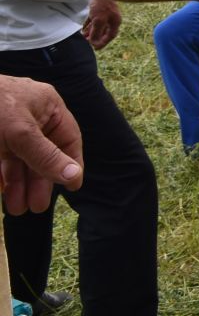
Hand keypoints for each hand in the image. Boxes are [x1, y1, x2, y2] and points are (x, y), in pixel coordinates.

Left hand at [0, 76, 82, 213]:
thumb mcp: (21, 133)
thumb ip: (46, 156)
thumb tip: (74, 176)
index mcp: (48, 107)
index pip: (67, 138)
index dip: (71, 163)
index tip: (72, 187)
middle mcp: (30, 117)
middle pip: (41, 154)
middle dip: (38, 181)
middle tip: (36, 207)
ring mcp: (8, 127)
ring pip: (18, 160)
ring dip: (18, 184)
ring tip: (16, 208)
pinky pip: (0, 160)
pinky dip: (1, 177)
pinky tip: (1, 192)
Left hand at [81, 0, 121, 49]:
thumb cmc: (102, 4)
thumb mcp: (98, 20)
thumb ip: (96, 32)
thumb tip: (94, 43)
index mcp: (115, 21)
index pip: (110, 36)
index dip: (103, 43)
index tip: (95, 48)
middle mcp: (112, 18)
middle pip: (104, 31)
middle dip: (96, 37)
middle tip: (88, 42)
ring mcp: (106, 13)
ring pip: (99, 26)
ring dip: (92, 32)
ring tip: (84, 36)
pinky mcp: (100, 9)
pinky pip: (95, 19)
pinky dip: (90, 25)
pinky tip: (83, 28)